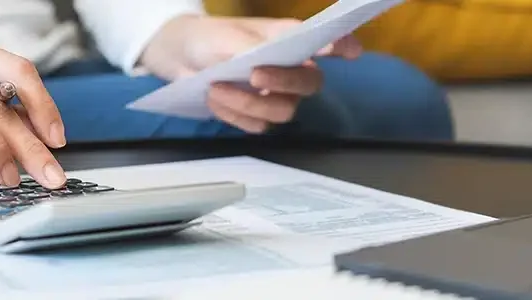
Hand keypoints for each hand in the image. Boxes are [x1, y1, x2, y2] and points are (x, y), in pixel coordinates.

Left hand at [140, 16, 361, 132]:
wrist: (180, 57)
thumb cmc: (209, 38)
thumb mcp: (227, 37)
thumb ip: (252, 48)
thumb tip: (269, 57)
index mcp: (289, 39)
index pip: (325, 41)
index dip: (343, 45)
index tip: (351, 50)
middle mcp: (291, 68)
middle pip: (310, 85)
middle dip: (283, 82)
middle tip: (254, 74)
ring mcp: (277, 95)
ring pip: (282, 111)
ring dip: (248, 102)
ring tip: (217, 87)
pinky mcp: (258, 115)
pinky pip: (257, 126)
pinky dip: (234, 114)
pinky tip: (216, 98)